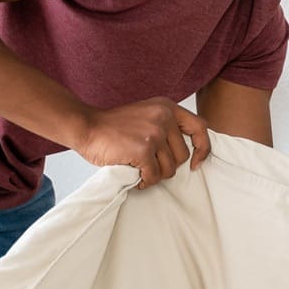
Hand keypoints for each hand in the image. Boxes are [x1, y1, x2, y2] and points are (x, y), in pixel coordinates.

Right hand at [70, 98, 211, 187]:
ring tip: (139, 169)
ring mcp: (154, 133)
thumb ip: (166, 126)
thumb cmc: (114, 127)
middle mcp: (164, 117)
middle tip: (148, 165)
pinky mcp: (143, 149)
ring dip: (155, 175)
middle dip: (167, 166)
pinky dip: (144, 181)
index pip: (200, 128)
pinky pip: (153, 176)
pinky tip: (134, 176)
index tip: (195, 163)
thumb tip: (190, 154)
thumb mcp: (146, 115)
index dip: (202, 148)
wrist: (86, 126)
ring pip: (169, 169)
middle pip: (182, 156)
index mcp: (167, 107)